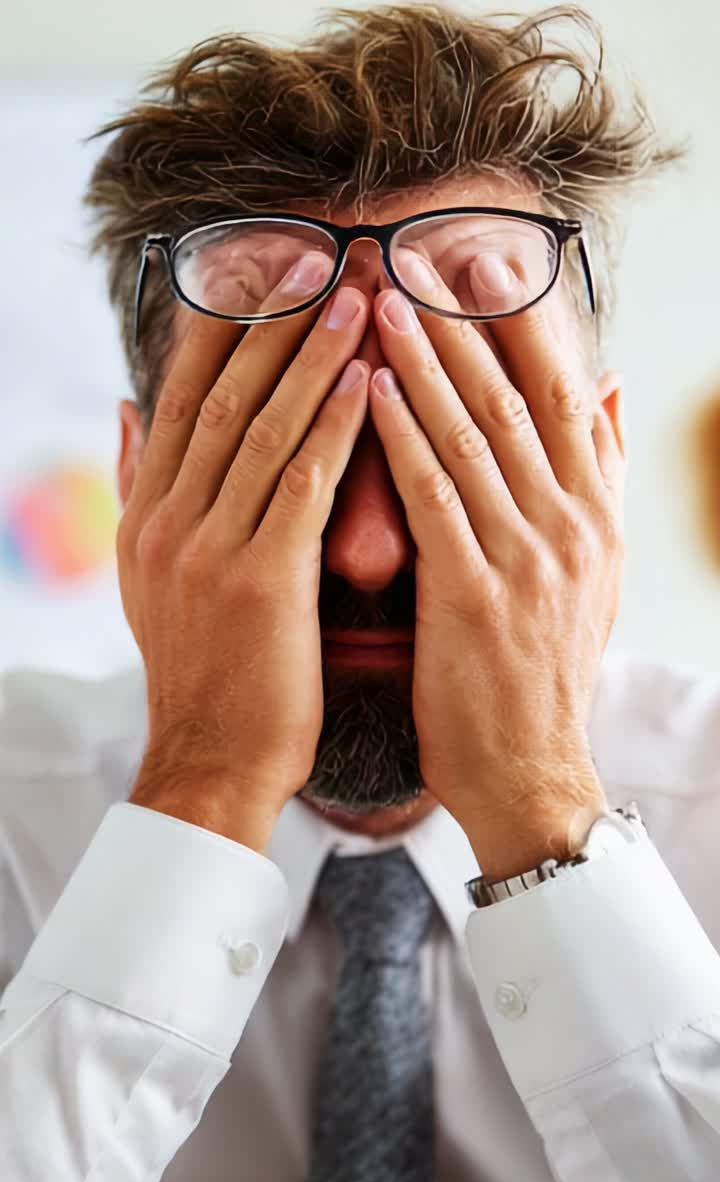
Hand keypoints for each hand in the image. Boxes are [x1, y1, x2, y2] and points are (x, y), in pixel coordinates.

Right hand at [119, 262, 370, 847]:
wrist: (211, 757)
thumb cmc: (203, 669)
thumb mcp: (149, 576)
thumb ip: (139, 488)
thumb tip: (128, 412)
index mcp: (147, 512)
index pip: (181, 395)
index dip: (221, 325)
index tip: (263, 269)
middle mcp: (169, 519)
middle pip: (223, 395)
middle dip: (275, 321)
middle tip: (322, 258)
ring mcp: (210, 548)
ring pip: (264, 427)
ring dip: (314, 356)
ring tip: (358, 298)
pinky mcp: (261, 581)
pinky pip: (303, 484)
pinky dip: (336, 426)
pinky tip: (370, 382)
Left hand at [369, 263, 623, 876]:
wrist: (532, 769)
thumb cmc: (546, 671)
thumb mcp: (597, 569)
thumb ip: (602, 474)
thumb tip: (615, 386)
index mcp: (595, 513)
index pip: (565, 393)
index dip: (523, 322)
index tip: (483, 263)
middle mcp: (569, 524)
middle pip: (516, 398)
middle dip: (465, 321)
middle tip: (418, 253)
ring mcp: (525, 558)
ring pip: (472, 435)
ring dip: (424, 361)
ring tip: (382, 300)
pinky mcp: (472, 594)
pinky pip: (433, 497)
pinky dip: (400, 437)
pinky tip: (366, 389)